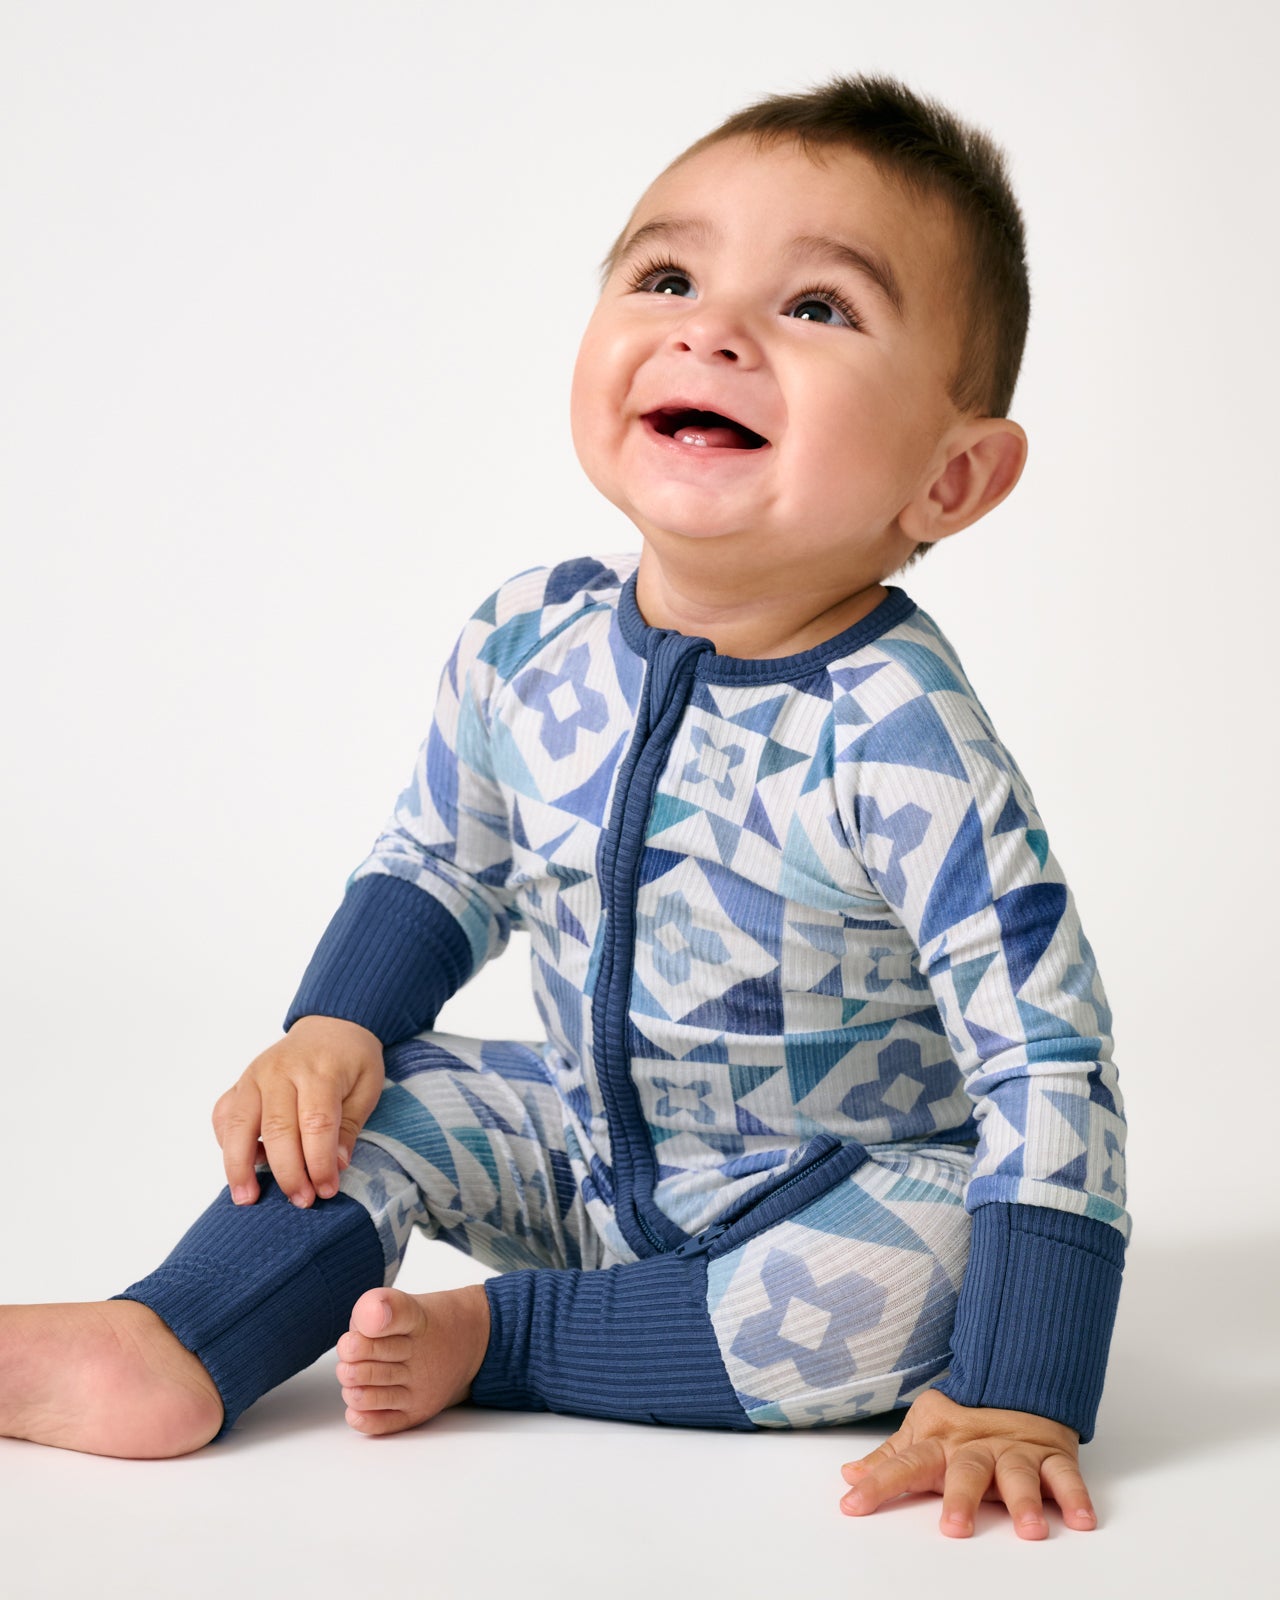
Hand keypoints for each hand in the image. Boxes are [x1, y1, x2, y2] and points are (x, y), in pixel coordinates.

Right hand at [212, 1015, 384, 1208]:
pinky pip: (224, 1116)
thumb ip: (350, 1125)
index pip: (316, 1123)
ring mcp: (254, 1076)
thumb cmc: (351, 1059)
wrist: (330, 1025)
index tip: (327, 1190)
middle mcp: (281, 1071)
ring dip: (240, 1166)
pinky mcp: (240, 1083)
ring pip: (238, 1124)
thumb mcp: (367, 1086)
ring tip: (247, 1198)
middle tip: (301, 1201)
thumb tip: (336, 1165)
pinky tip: (241, 1167)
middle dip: (288, 1171)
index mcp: (319, 1069)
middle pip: (277, 1128)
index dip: (319, 1162)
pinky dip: (226, 1144)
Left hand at [839, 1387, 1095, 1538]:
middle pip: (966, 1471)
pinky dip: (1075, 1495)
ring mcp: (1014, 1451)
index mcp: (940, 1443)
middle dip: (960, 1498)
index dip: (877, 1482)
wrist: (1017, 1381)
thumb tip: (848, 1474)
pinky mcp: (1050, 1455)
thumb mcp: (923, 1433)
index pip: (903, 1462)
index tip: (851, 1503)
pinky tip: (1082, 1519)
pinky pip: (1065, 1475)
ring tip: (1030, 1529)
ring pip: (1018, 1474)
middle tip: (954, 1528)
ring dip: (1025, 1501)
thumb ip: (890, 1458)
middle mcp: (976, 1448)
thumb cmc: (965, 1420)